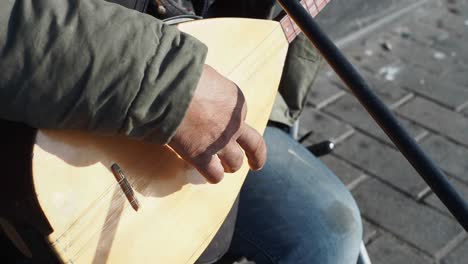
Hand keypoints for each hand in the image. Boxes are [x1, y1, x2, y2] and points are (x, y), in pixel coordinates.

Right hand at [168, 65, 266, 182]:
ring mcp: (220, 142)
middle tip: (255, 164)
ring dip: (231, 166)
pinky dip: (213, 176)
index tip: (221, 119)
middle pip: (254, 145)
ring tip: (227, 168)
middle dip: (256, 156)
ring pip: (235, 162)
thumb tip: (202, 85)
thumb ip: (210, 85)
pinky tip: (210, 175)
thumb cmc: (184, 74)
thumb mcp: (208, 74)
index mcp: (238, 101)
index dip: (230, 118)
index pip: (240, 115)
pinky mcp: (201, 156)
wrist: (169, 88)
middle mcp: (234, 124)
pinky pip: (214, 174)